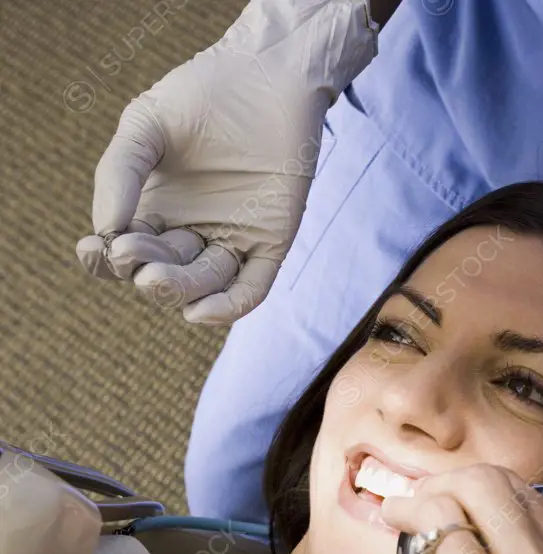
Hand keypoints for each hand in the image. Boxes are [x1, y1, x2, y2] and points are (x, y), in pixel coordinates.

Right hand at [75, 0, 377, 324]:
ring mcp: (233, 238)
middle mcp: (193, 232)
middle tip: (133, 253)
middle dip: (144, 271)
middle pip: (162, 274)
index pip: (125, 255)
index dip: (105, 262)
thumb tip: (105, 231)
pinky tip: (203, 312)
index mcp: (156, 211)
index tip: (94, 248)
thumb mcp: (146, 127)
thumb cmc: (202, 95)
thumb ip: (120, 173)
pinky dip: (228, 307)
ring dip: (178, 289)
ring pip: (202, 286)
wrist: (265, 75)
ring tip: (155, 276)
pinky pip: (251, 288)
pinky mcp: (271, 241)